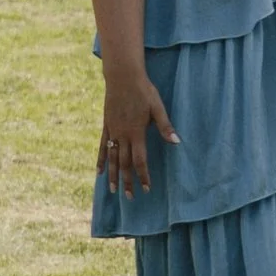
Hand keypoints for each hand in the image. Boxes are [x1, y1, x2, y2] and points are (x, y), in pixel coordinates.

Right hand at [99, 69, 177, 195]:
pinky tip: (98, 172)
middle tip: (130, 197)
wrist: (122, 78)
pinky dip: (100, 161)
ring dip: (113, 176)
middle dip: (128, 181)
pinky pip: (101, 148)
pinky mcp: (106, 127)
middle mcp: (122, 136)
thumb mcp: (158, 107)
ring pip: (111, 159)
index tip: (146, 189)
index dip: (143, 175)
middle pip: (124, 164)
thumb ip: (165, 126)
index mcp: (136, 132)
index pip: (140, 160)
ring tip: (113, 191)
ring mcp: (112, 132)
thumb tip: (176, 142)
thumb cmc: (143, 91)